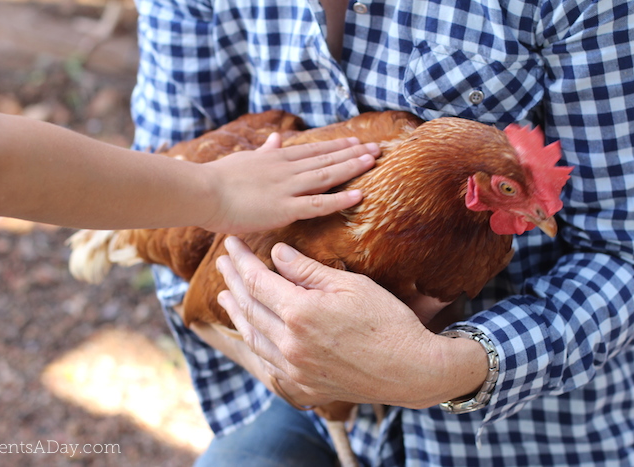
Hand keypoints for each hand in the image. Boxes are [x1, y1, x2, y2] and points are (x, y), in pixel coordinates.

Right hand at [201, 134, 379, 233]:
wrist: (202, 192)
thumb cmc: (216, 179)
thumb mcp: (244, 159)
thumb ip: (264, 150)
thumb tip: (277, 137)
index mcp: (276, 159)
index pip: (314, 150)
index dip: (337, 146)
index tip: (356, 141)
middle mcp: (286, 169)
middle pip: (326, 159)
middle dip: (353, 153)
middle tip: (378, 148)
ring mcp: (287, 188)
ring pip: (327, 175)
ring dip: (352, 167)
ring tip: (374, 161)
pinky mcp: (284, 208)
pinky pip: (318, 203)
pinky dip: (340, 198)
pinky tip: (360, 194)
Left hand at [215, 237, 488, 408]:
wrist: (411, 371)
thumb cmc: (387, 322)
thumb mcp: (351, 286)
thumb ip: (308, 270)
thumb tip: (277, 253)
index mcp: (300, 313)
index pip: (257, 280)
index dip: (241, 261)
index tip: (231, 245)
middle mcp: (290, 344)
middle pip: (249, 307)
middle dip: (232, 282)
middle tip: (222, 264)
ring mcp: (293, 369)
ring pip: (252, 337)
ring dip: (236, 314)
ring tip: (225, 297)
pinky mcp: (302, 386)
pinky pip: (265, 364)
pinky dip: (253, 346)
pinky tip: (249, 335)